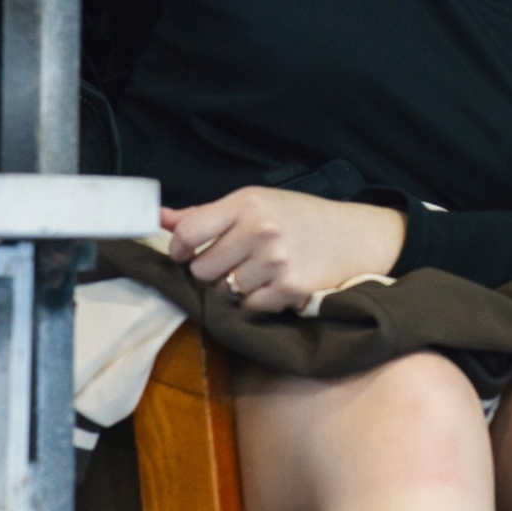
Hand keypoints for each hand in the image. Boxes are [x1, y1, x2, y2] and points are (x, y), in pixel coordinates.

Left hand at [159, 187, 405, 314]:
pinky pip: (249, 307)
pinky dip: (257, 302)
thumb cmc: (299, 218)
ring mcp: (275, 261)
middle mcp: (260, 230)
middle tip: (235, 261)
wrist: (355, 236)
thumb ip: (204, 215)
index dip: (180, 248)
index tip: (188, 252)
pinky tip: (274, 285)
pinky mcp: (289, 289)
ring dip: (235, 287)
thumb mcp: (255, 203)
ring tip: (259, 272)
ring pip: (223, 291)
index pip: (188, 232)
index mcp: (247, 203)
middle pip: (201, 268)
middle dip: (212, 269)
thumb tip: (156, 217)